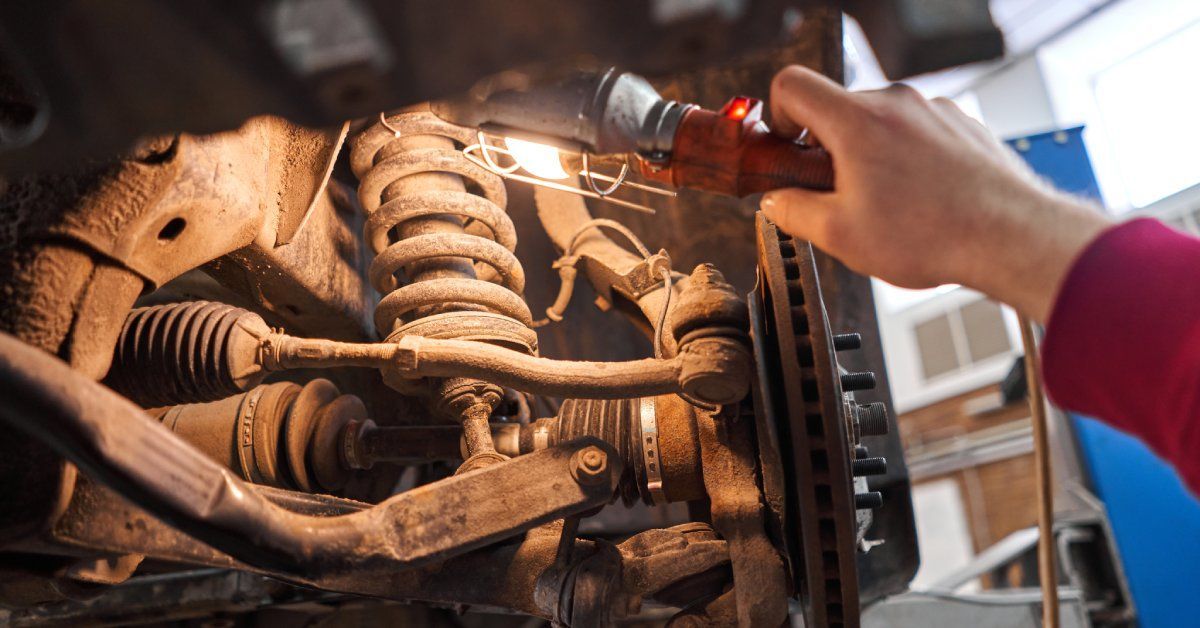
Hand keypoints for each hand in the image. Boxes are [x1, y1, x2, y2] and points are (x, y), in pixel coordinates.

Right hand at [760, 65, 1111, 321]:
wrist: (1008, 236)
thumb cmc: (933, 234)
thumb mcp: (840, 235)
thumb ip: (793, 212)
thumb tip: (777, 202)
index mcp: (857, 121)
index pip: (792, 85)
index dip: (778, 116)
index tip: (788, 147)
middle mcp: (895, 103)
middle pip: (837, 109)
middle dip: (827, 149)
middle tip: (835, 195)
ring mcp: (932, 110)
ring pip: (879, 123)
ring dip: (869, 157)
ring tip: (885, 205)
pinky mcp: (960, 123)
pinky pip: (916, 132)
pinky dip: (907, 159)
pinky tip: (919, 200)